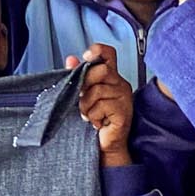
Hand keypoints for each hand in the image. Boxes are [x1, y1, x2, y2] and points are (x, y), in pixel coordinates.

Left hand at [76, 43, 132, 166]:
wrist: (105, 145)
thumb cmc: (95, 119)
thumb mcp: (82, 94)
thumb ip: (78, 76)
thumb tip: (70, 59)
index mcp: (110, 77)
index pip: (108, 53)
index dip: (97, 50)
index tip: (85, 57)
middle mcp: (120, 84)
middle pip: (101, 70)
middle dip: (85, 84)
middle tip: (82, 98)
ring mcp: (124, 98)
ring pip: (97, 90)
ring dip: (86, 105)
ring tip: (89, 114)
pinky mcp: (123, 112)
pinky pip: (101, 106)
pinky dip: (93, 116)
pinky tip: (96, 122)